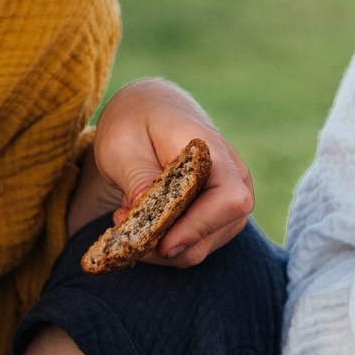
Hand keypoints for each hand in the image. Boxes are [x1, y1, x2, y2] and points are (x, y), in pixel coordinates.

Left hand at [74, 78, 254, 265]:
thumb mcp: (121, 145)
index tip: (162, 244)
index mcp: (213, 151)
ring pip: (203, 246)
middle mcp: (234, 176)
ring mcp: (231, 198)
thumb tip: (152, 220)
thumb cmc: (134, 122)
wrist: (149, 109)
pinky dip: (165, 242)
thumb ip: (138, 180)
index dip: (199, 227)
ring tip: (127, 214)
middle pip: (215, 230)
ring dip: (160, 245)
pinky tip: (143, 218)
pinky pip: (196, 244)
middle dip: (166, 243)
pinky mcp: (220, 216)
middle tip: (120, 223)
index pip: (228, 200)